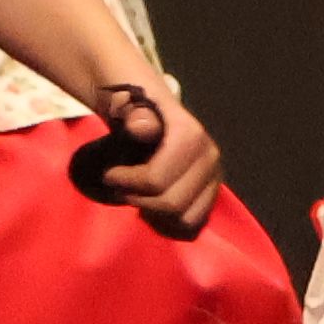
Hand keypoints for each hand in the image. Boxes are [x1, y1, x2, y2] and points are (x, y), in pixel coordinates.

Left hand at [77, 79, 228, 237]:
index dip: (127, 182)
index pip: (157, 180)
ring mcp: (213, 177)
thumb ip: (131, 112)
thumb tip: (142, 127)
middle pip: (172, 204)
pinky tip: (151, 204)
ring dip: (155, 212)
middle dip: (140, 199)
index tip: (109, 174)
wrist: (147, 108)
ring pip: (185, 219)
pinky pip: (192, 223)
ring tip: (137, 195)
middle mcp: (209, 157)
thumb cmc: (130, 105)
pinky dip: (169, 221)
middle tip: (120, 187)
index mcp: (191, 135)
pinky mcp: (211, 193)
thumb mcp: (122, 100)